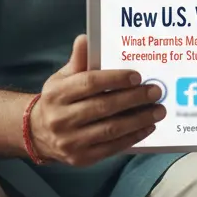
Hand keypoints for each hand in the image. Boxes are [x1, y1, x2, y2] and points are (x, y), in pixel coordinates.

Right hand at [28, 35, 164, 166]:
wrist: (38, 133)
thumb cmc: (58, 100)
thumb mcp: (62, 78)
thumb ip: (78, 60)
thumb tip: (85, 38)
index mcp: (56, 94)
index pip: (89, 83)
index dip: (115, 79)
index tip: (137, 76)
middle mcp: (61, 118)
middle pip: (103, 107)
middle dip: (134, 98)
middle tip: (156, 91)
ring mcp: (70, 141)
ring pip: (110, 129)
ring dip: (138, 119)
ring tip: (158, 110)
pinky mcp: (81, 158)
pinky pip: (111, 148)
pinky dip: (132, 137)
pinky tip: (147, 127)